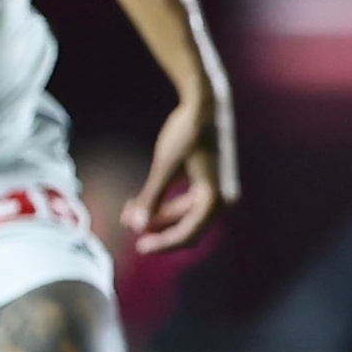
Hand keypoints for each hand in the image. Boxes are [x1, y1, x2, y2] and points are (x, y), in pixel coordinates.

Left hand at [123, 84, 237, 252]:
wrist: (205, 104)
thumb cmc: (186, 132)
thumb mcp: (164, 165)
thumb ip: (150, 198)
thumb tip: (135, 227)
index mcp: (215, 198)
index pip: (189, 233)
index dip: (163, 243)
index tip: (138, 247)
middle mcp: (221, 198)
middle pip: (188, 227)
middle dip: (158, 230)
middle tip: (129, 232)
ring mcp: (216, 189)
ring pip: (186, 215)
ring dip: (159, 217)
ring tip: (130, 215)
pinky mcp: (209, 181)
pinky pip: (187, 201)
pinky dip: (166, 204)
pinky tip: (142, 202)